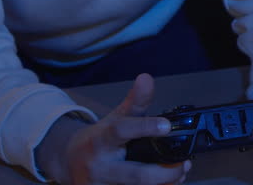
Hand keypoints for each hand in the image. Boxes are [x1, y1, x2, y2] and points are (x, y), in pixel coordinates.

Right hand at [36, 73, 189, 184]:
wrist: (68, 162)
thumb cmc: (98, 140)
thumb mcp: (114, 119)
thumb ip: (134, 102)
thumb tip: (146, 78)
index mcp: (101, 140)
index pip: (122, 131)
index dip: (144, 127)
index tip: (166, 126)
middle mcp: (99, 167)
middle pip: (136, 175)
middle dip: (165, 172)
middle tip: (184, 164)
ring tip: (180, 174)